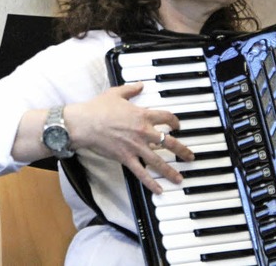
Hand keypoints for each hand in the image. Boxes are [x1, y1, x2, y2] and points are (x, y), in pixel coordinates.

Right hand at [66, 82, 194, 193]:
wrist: (85, 123)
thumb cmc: (98, 108)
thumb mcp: (116, 93)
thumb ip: (130, 90)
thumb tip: (140, 85)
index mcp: (142, 115)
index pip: (166, 118)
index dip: (175, 121)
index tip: (177, 125)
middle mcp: (143, 132)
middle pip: (169, 142)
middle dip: (182, 151)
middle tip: (189, 156)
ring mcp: (136, 146)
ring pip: (159, 161)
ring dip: (171, 171)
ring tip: (180, 178)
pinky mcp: (126, 158)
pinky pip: (141, 173)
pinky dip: (151, 182)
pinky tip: (159, 190)